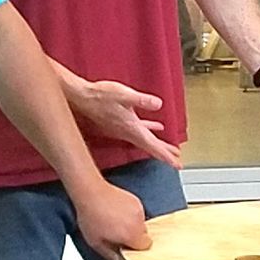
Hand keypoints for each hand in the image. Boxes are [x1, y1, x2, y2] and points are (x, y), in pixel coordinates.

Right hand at [66, 71, 181, 167]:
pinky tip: (155, 128)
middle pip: (151, 147)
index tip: (176, 164)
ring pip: (145, 141)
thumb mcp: (124, 95)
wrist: (82, 98)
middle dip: (165, 155)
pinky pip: (139, 131)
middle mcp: (128, 132)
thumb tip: (158, 104)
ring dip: (158, 146)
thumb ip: (142, 100)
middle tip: (177, 163)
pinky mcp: (120, 124)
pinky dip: (149, 131)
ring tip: (169, 150)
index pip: (152, 146)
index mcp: (132, 128)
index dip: (165, 156)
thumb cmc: (100, 96)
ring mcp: (123, 129)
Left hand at [74, 182, 152, 259]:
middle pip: (144, 235)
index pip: (146, 246)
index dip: (136, 247)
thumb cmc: (91, 216)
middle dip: (134, 236)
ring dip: (132, 225)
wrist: (90, 192)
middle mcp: (138, 222)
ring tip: (116, 222)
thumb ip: (109, 255)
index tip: (126, 246)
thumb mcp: (95, 241)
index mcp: (131, 234)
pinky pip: (137, 212)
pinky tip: (117, 213)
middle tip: (118, 234)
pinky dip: (130, 214)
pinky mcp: (135, 200)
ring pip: (141, 223)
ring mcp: (138, 209)